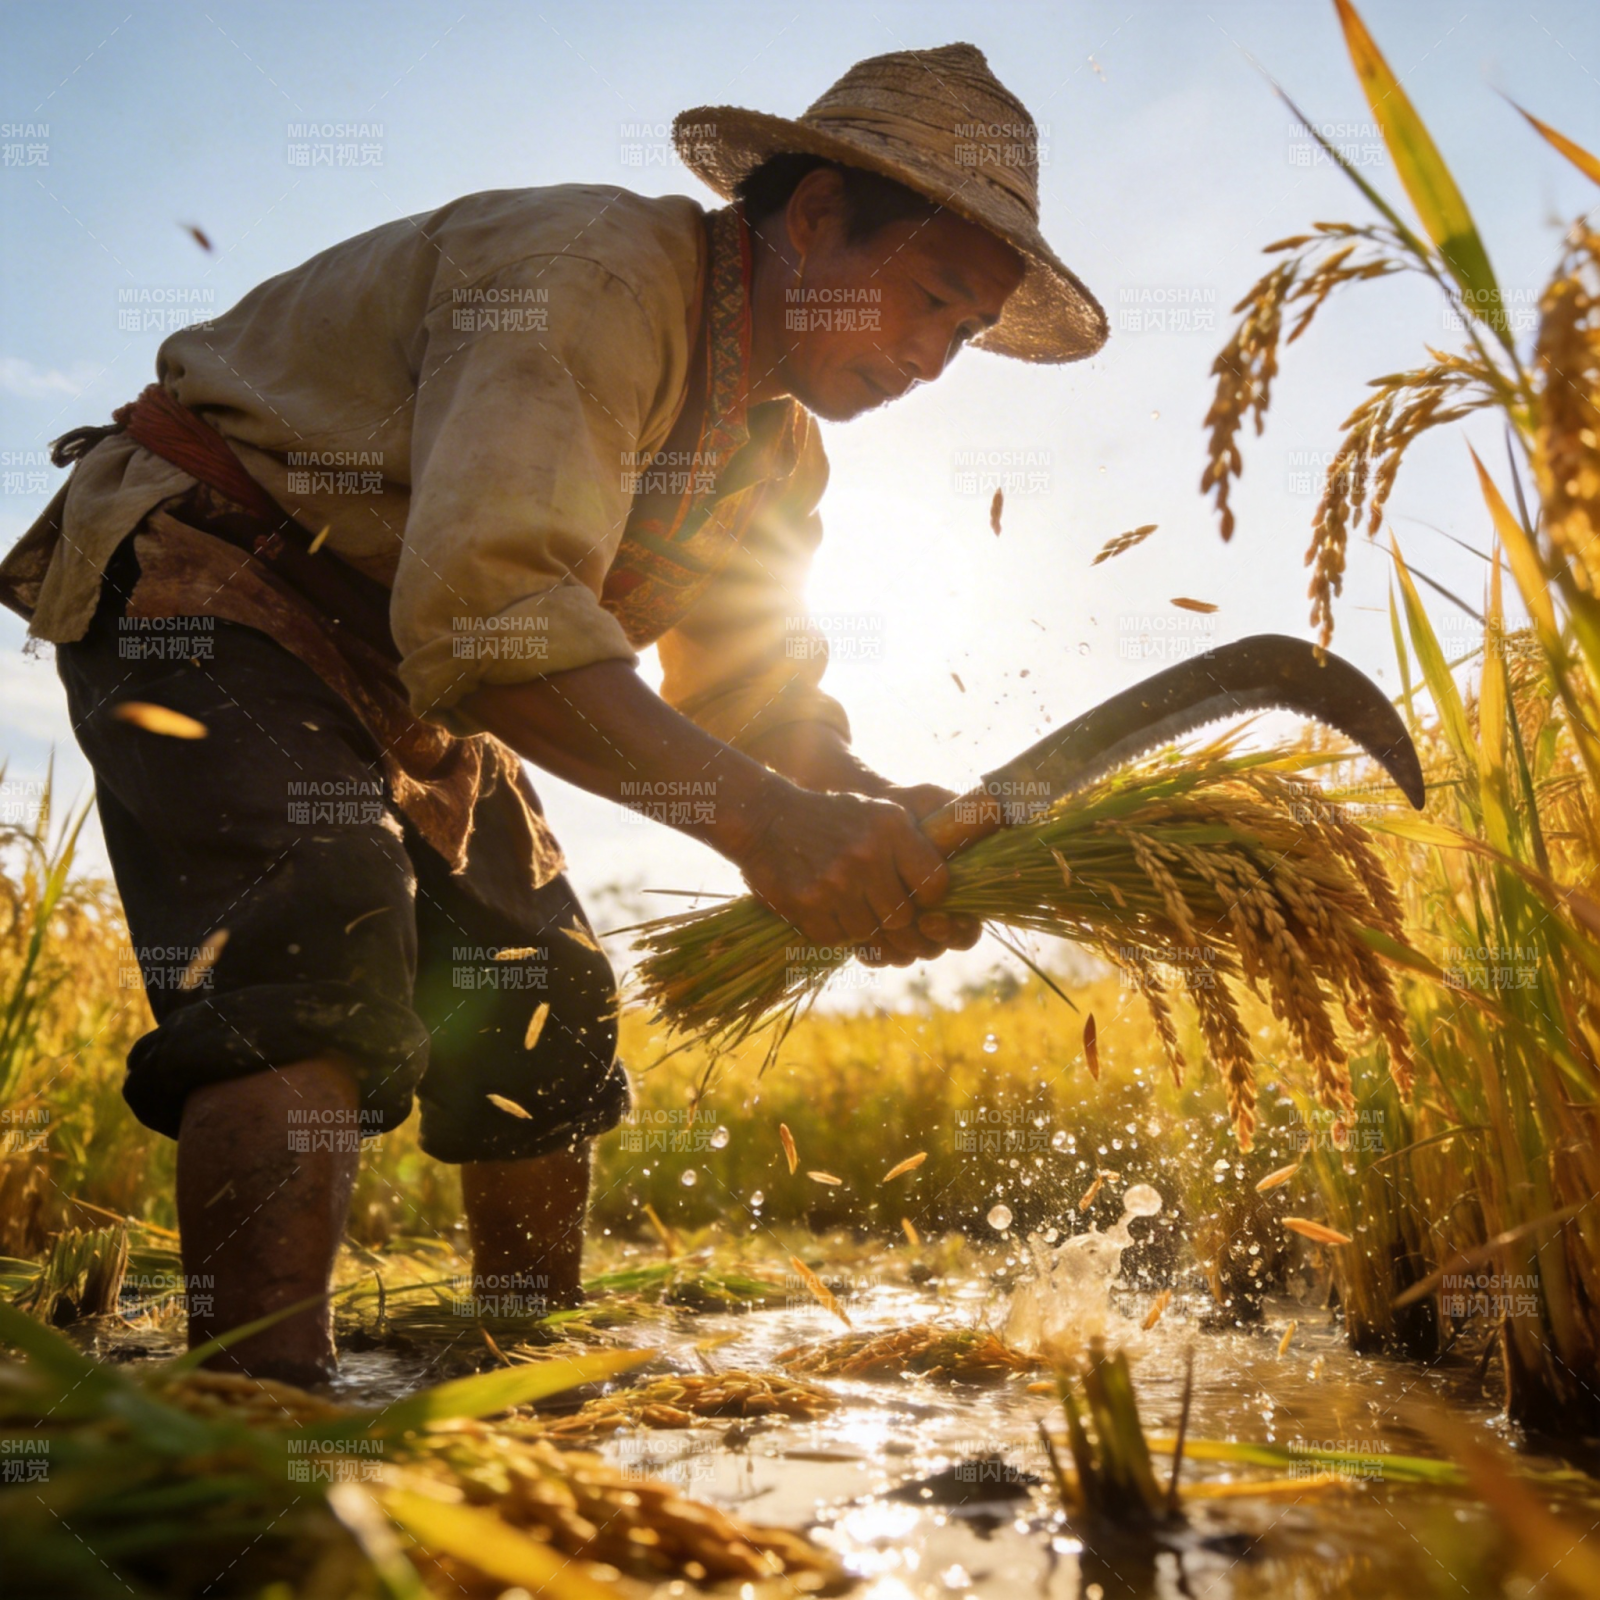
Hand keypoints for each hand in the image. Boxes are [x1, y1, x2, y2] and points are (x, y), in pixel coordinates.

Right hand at [734, 781, 981, 966]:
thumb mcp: (880, 814)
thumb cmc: (833, 818)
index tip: (921, 897)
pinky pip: (837, 939)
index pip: (935, 885)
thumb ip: (915, 846)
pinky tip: (827, 907)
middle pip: (903, 918)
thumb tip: (949, 896)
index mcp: (890, 828)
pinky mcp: (806, 905)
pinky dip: (836, 931)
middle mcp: (866, 854)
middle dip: (896, 919)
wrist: (766, 818)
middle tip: (881, 906)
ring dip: (864, 926)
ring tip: (851, 903)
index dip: (931, 899)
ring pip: (870, 933)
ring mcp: (834, 882)